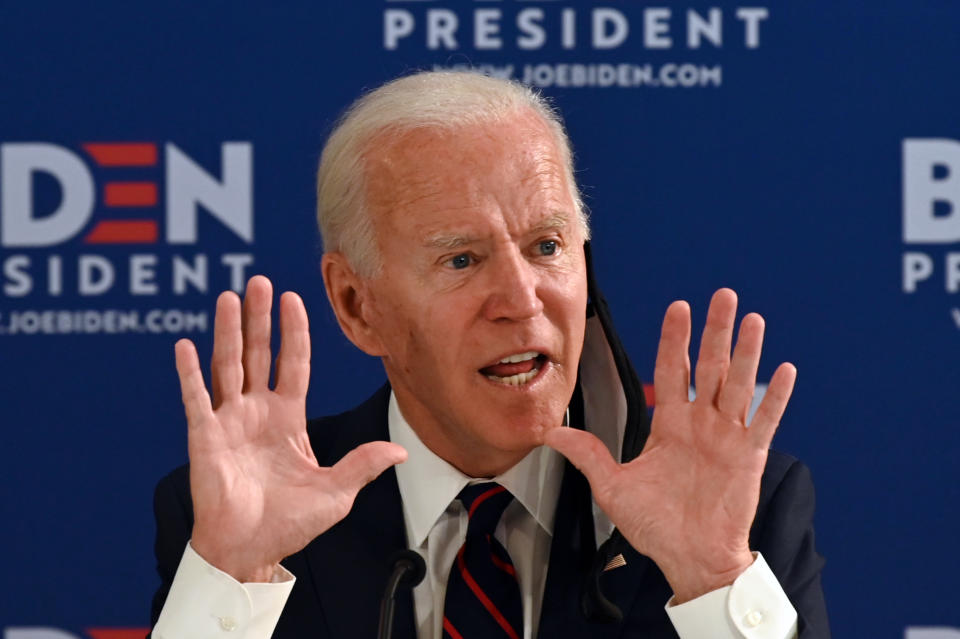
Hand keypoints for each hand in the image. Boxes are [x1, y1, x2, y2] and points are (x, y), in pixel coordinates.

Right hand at [174, 275, 406, 581]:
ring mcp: (229, 422)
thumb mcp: (335, 492)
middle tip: (259, 282)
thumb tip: (401, 451)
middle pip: (259, 355)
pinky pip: (196, 400)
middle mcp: (257, 413)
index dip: (294, 332)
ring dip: (228, 332)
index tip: (294, 298)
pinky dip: (189, 374)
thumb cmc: (289, 524)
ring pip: (228, 366)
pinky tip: (186, 345)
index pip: (294, 364)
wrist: (250, 551)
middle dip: (260, 319)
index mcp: (288, 419)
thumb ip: (363, 465)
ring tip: (230, 297)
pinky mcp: (204, 438)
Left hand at [545, 288, 795, 602]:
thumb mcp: (613, 487)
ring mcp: (726, 437)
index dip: (674, 339)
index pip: (670, 371)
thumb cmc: (656, 527)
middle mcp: (699, 423)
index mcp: (669, 425)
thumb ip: (587, 454)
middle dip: (714, 331)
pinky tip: (784, 370)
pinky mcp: (748, 456)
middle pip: (708, 367)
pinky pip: (764, 421)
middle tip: (722, 296)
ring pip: (737, 384)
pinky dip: (775, 397)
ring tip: (752, 319)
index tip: (678, 307)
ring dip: (746, 352)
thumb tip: (551, 431)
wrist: (690, 559)